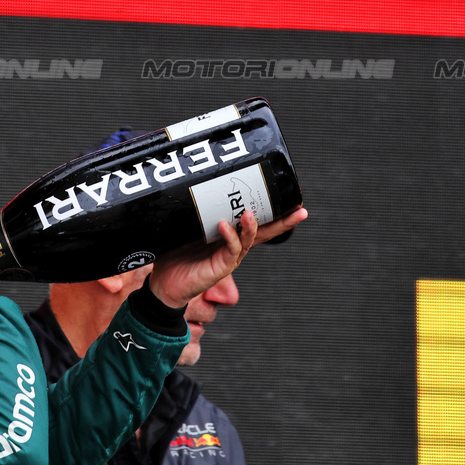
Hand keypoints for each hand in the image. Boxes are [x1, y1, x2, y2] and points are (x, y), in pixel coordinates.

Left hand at [148, 207, 306, 308]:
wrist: (164, 282)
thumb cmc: (175, 254)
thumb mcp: (186, 227)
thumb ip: (193, 209)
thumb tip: (191, 182)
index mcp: (230, 233)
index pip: (257, 220)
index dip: (273, 209)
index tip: (290, 196)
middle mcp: (234, 244)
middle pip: (265, 231)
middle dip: (284, 221)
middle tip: (299, 210)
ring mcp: (230, 256)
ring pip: (250, 239)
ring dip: (252, 226)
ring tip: (249, 213)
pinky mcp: (221, 266)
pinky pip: (232, 250)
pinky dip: (231, 237)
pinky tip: (224, 226)